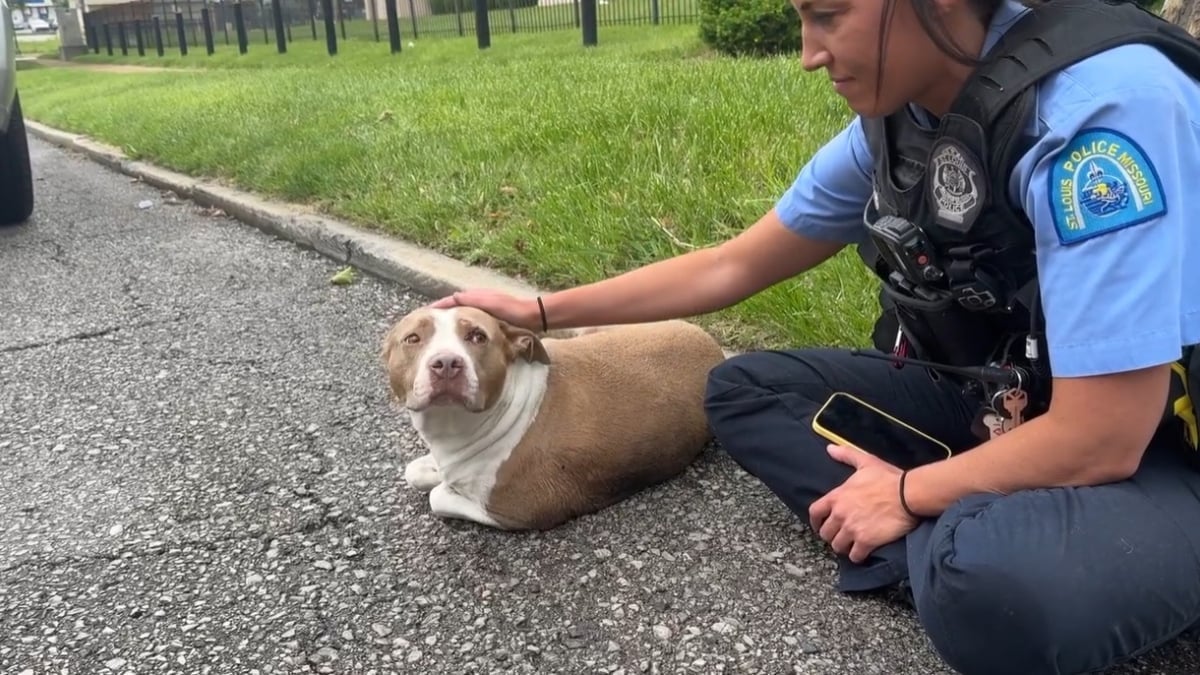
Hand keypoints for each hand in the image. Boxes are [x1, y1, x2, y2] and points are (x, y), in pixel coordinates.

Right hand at [428, 289, 540, 330]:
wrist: (530, 317)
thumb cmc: (510, 309)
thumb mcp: (489, 302)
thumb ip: (471, 299)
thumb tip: (453, 296)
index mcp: (474, 295)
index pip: (450, 300)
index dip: (437, 307)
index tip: (424, 314)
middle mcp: (476, 301)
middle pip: (453, 307)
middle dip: (440, 314)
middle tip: (426, 325)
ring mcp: (482, 309)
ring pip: (460, 315)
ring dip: (449, 321)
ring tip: (437, 332)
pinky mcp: (488, 318)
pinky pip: (469, 322)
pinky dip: (460, 326)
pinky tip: (457, 336)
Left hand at [808, 444, 919, 563]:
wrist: (908, 494)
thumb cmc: (888, 478)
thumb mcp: (865, 461)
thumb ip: (846, 454)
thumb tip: (830, 448)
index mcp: (837, 497)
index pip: (814, 512)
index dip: (815, 521)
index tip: (819, 526)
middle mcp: (840, 514)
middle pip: (825, 533)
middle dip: (831, 535)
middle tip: (840, 536)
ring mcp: (852, 529)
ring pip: (837, 546)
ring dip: (843, 547)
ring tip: (850, 545)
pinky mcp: (866, 542)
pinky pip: (855, 556)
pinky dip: (857, 556)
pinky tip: (862, 553)